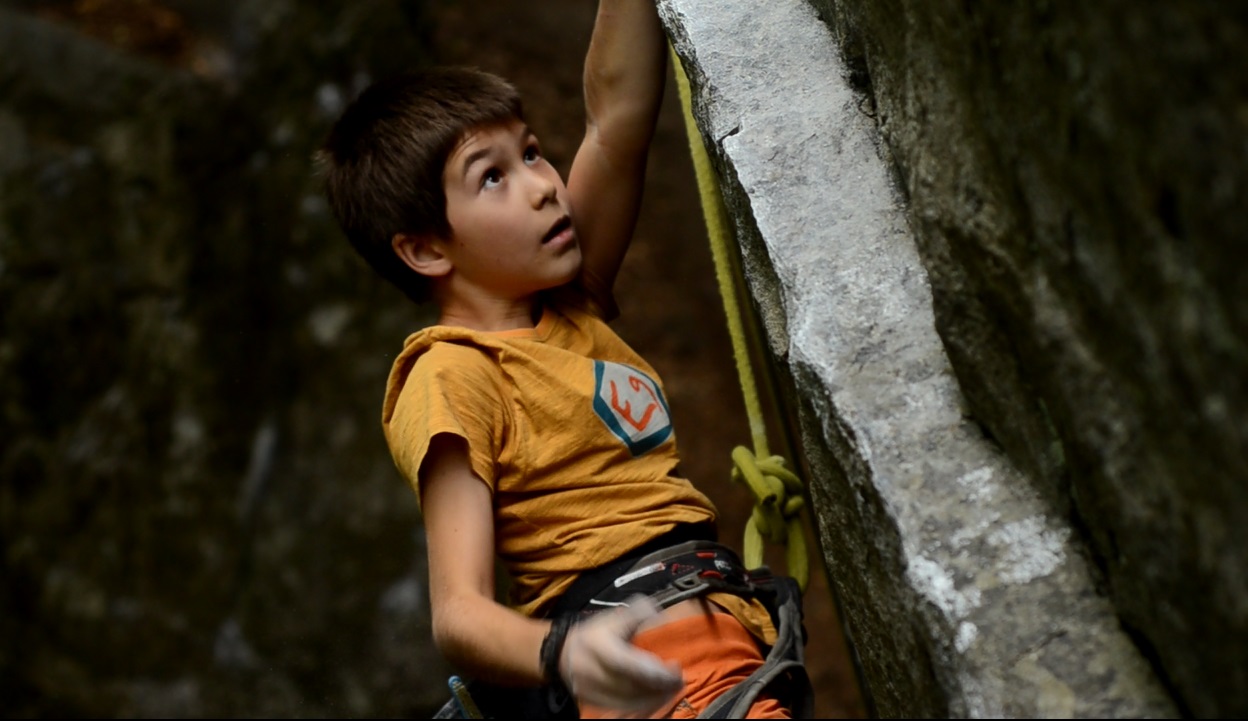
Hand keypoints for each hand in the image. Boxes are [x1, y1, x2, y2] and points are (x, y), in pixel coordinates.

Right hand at [559, 596, 683, 712]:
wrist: (563, 654)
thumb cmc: (595, 633)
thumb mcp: (614, 617)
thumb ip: (638, 613)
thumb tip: (660, 616)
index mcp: (597, 645)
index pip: (626, 663)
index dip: (652, 670)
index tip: (674, 667)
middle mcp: (591, 670)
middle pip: (629, 685)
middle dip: (659, 686)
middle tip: (679, 680)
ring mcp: (590, 690)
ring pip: (627, 701)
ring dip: (654, 698)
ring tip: (672, 689)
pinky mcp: (594, 702)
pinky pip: (622, 708)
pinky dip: (643, 706)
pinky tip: (657, 698)